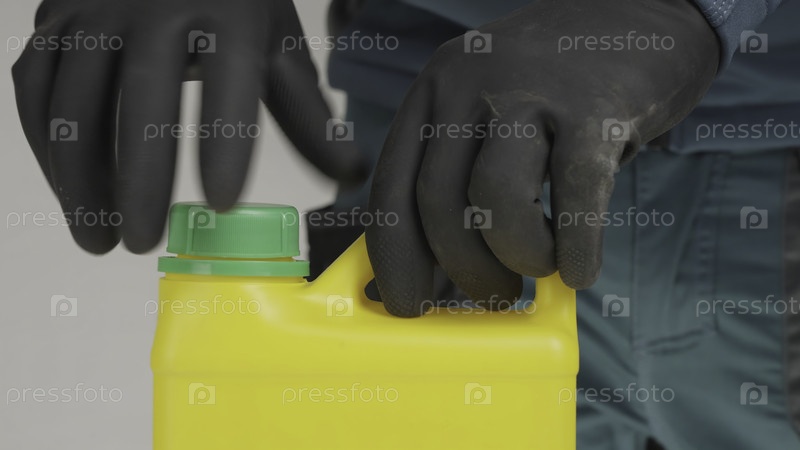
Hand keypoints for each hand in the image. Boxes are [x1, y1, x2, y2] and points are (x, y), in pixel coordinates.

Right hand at [12, 0, 365, 252]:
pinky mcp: (53, 20)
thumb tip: (350, 177)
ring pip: (73, 98)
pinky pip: (34, 89)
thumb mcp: (276, 49)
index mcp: (227, 7)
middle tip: (145, 243)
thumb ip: (307, 115)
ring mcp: (94, 8)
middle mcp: (152, 2)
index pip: (230, 77)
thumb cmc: (233, 4)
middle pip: (142, 94)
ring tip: (101, 240)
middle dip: (140, 176)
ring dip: (79, 178)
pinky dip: (47, 149)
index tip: (221, 204)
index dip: (225, 141)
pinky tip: (72, 194)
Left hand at [366, 0, 718, 316]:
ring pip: (493, 200)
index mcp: (434, 92)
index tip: (408, 307)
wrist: (641, 8)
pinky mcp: (595, 106)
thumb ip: (459, 177)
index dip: (394, 260)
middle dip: (462, 271)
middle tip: (494, 299)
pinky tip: (581, 270)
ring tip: (542, 269)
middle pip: (438, 202)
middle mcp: (468, 83)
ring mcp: (531, 89)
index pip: (390, 188)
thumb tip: (436, 276)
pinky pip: (575, 195)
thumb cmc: (558, 88)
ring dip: (517, 258)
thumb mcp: (490, 114)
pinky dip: (576, 248)